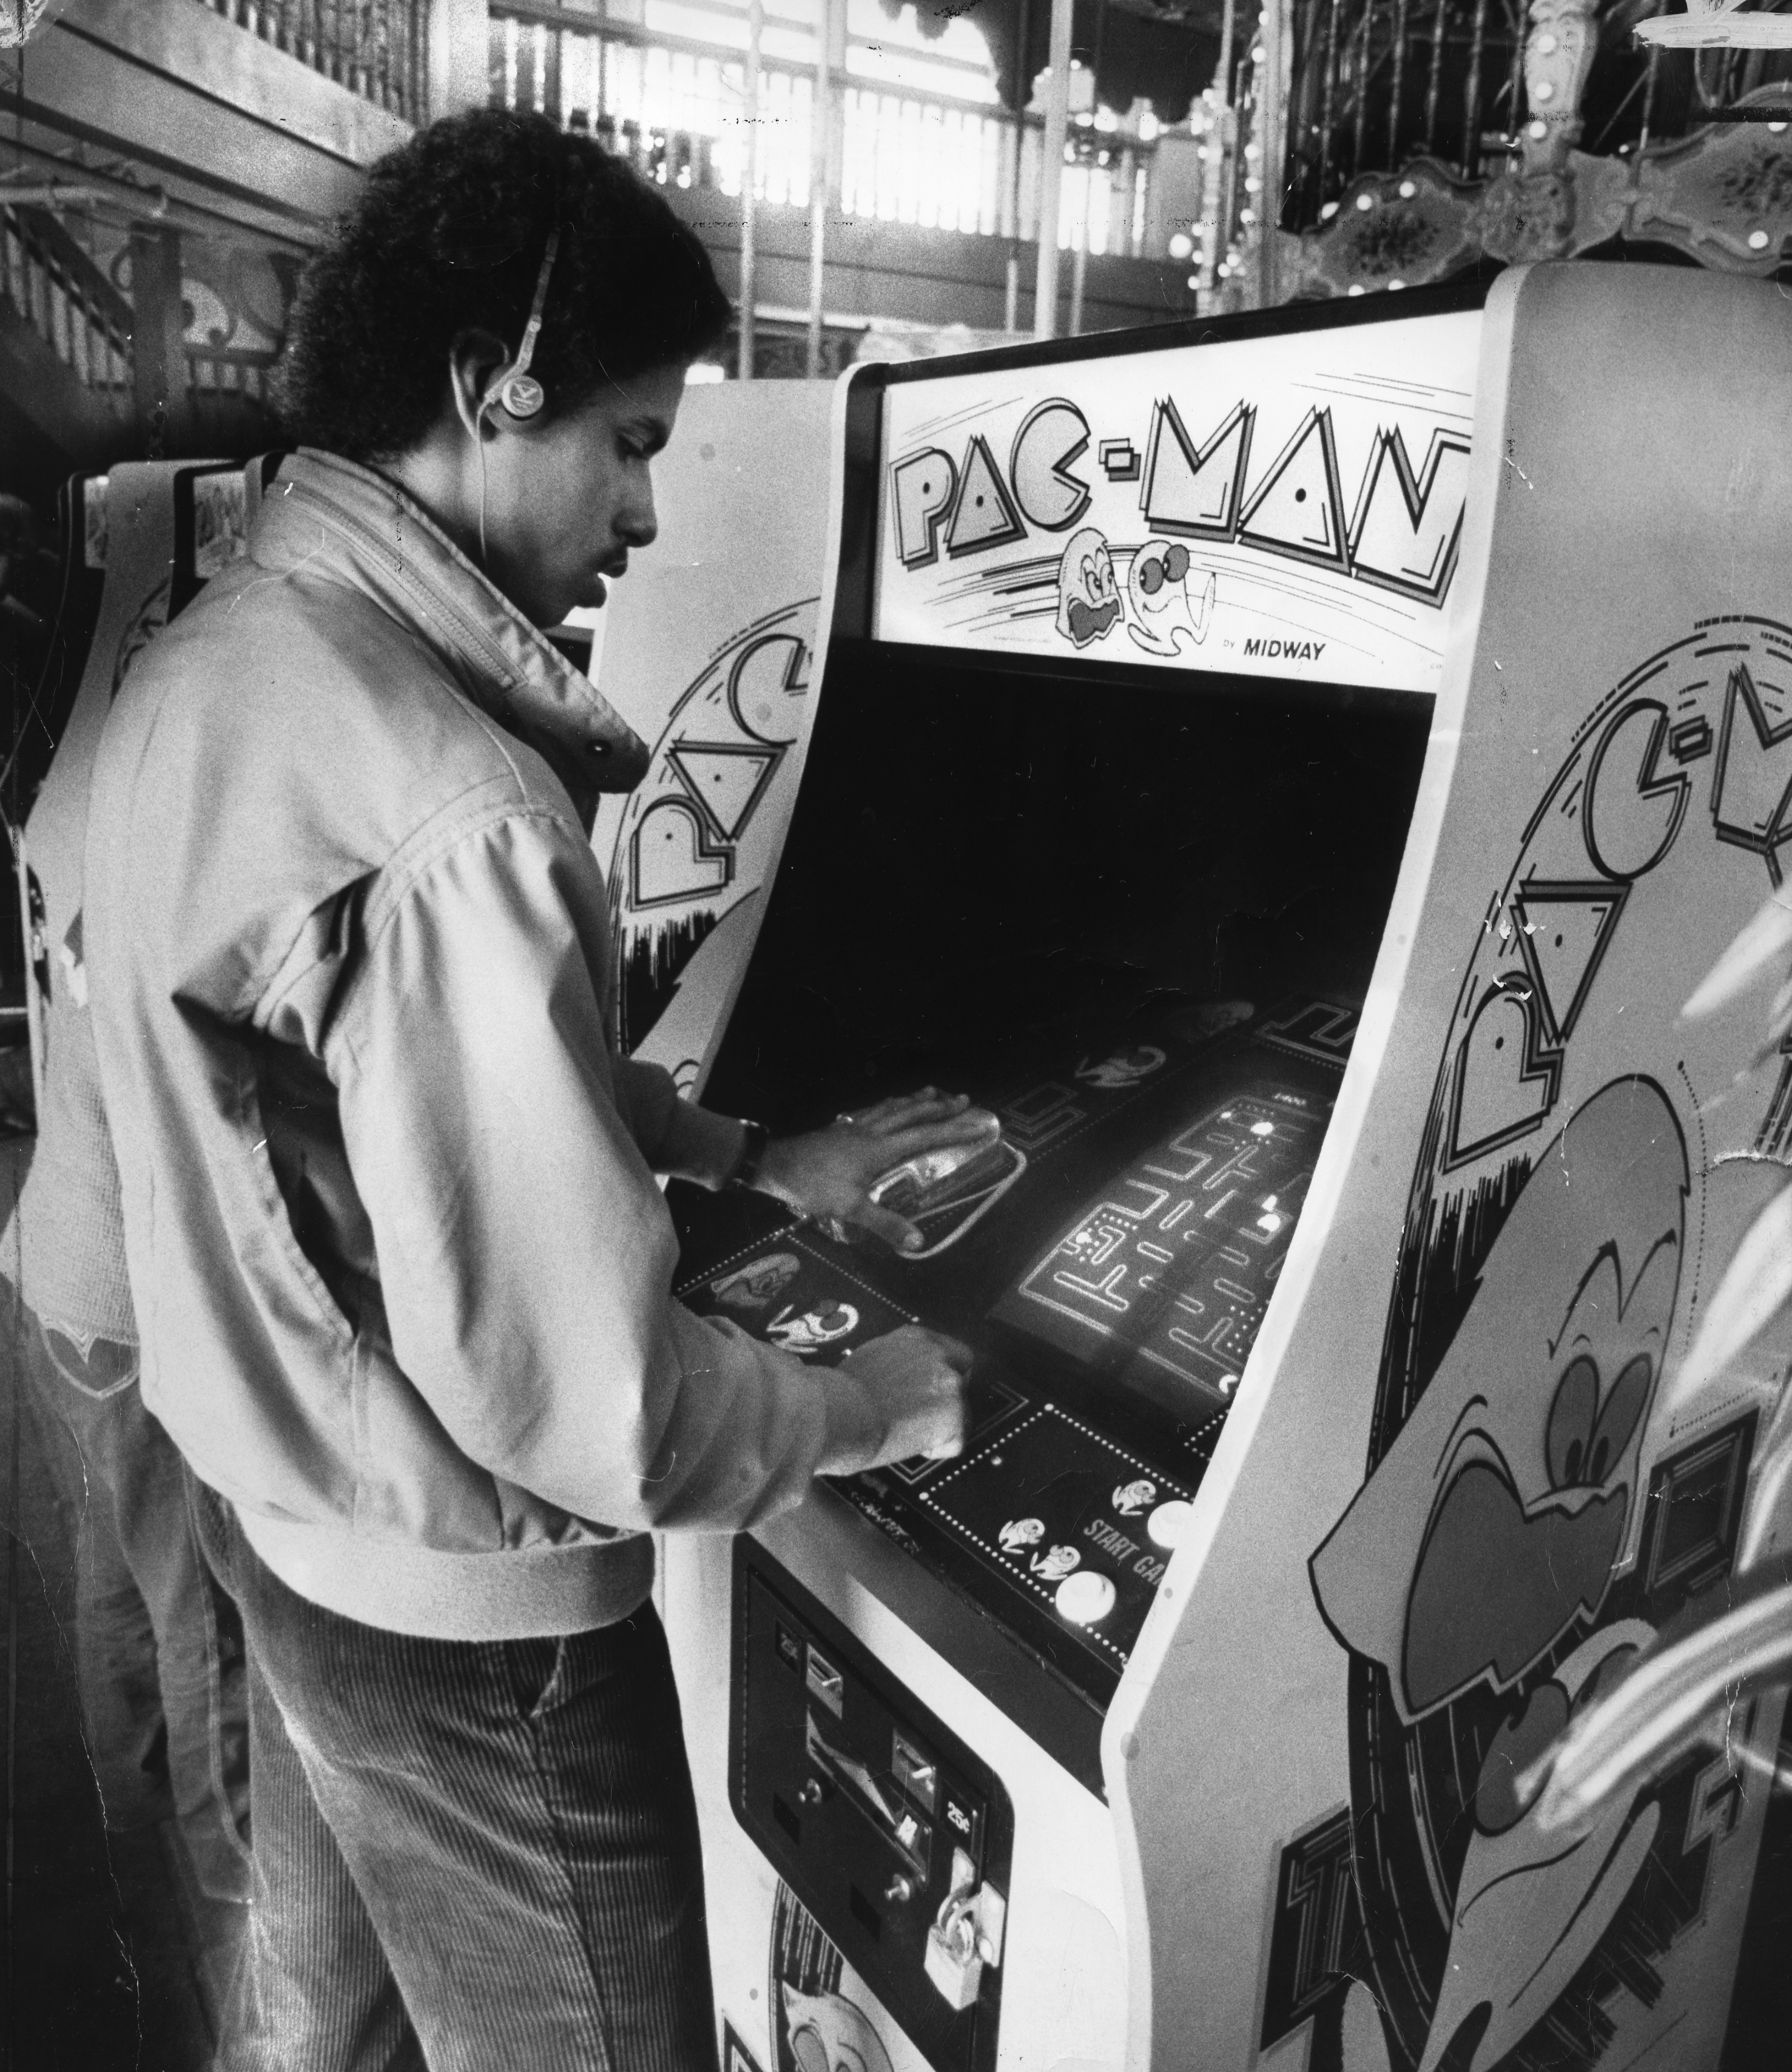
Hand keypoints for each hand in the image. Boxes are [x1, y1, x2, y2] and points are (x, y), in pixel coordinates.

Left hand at [752, 1088, 1001, 1252]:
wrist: (774, 1165)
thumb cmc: (813, 1186)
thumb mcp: (849, 1209)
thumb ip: (884, 1224)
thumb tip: (916, 1241)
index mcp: (879, 1149)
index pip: (924, 1136)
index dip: (953, 1130)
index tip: (977, 1122)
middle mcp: (871, 1132)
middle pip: (911, 1114)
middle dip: (939, 1107)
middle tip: (963, 1099)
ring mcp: (854, 1127)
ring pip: (891, 1107)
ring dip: (914, 1099)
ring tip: (931, 1091)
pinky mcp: (839, 1127)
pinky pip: (871, 1110)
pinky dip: (887, 1105)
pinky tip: (885, 1106)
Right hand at [819, 1325, 972, 1475]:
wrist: (838, 1412)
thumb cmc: (840, 1391)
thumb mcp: (870, 1358)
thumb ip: (895, 1362)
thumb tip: (896, 1378)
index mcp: (916, 1338)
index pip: (949, 1351)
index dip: (943, 1373)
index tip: (931, 1390)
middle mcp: (938, 1355)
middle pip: (963, 1376)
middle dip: (949, 1397)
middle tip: (927, 1417)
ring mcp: (950, 1384)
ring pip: (961, 1412)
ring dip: (940, 1426)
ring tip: (906, 1434)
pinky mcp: (955, 1416)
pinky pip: (955, 1442)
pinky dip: (936, 1449)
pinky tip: (908, 1444)